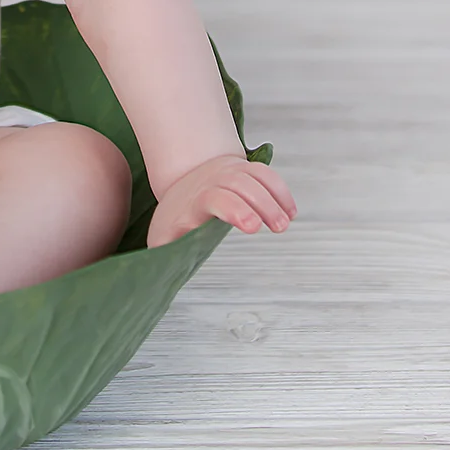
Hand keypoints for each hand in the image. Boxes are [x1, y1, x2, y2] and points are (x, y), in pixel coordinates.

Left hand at [145, 153, 296, 248]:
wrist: (179, 183)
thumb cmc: (174, 222)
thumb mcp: (163, 239)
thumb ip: (165, 257)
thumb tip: (159, 280)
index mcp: (194, 202)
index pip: (216, 198)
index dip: (235, 209)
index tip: (251, 226)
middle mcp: (213, 182)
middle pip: (240, 185)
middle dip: (261, 203)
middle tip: (278, 227)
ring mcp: (228, 173)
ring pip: (254, 177)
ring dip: (274, 198)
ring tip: (285, 223)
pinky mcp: (242, 170)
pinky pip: (264, 174)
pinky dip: (280, 190)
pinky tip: (290, 212)